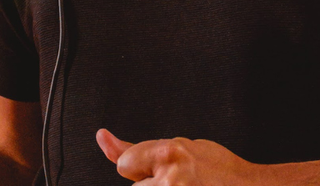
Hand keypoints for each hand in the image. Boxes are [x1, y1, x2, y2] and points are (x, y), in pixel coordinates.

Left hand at [98, 129, 260, 184]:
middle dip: (151, 185)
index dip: (141, 167)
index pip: (125, 165)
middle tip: (182, 183)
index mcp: (169, 153)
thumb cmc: (217, 169)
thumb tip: (102, 138)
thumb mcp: (180, 147)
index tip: (159, 169)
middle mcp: (171, 179)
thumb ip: (139, 149)